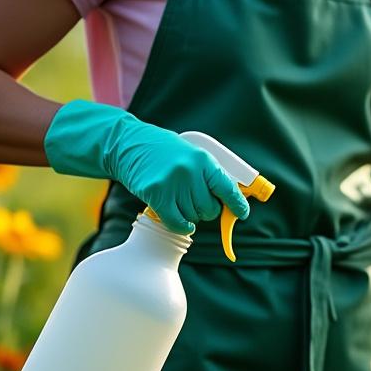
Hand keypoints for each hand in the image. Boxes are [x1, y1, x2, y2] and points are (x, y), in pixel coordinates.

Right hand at [44, 100, 248, 233]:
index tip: (242, 213)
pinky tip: (181, 221)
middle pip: (210, 208)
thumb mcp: (192, 155)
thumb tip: (230, 201)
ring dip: (189, 215)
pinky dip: (181, 226)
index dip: (237, 204)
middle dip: (206, 210)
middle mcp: (190, 172)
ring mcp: (172, 183)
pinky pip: (176, 222)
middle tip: (194, 200)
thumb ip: (209, 176)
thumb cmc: (164, 152)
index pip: (228, 188)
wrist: (129, 144)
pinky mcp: (155, 194)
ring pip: (193, 217)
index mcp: (203, 160)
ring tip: (178, 199)